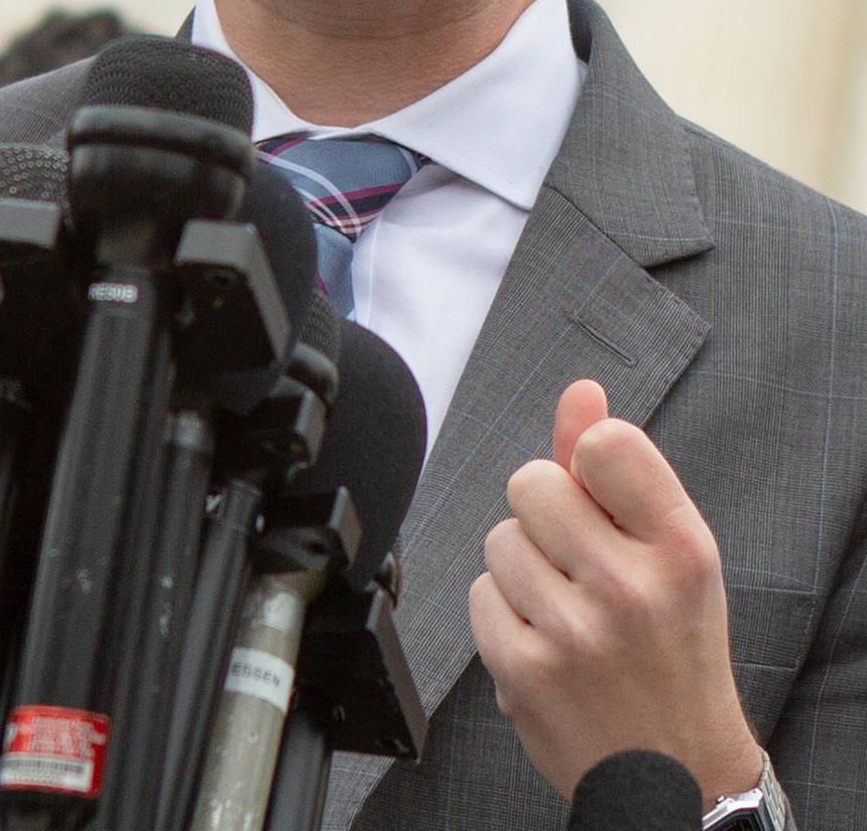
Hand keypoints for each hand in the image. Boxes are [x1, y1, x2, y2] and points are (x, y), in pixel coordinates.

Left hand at [469, 380, 761, 805]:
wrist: (677, 773)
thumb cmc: (672, 646)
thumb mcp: (671, 552)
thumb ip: (620, 468)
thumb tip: (581, 390)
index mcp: (682, 547)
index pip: (605, 442)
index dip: (587, 460)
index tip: (601, 494)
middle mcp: (632, 587)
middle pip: (532, 483)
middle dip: (546, 513)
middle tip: (582, 559)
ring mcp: (575, 634)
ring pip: (500, 539)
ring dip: (522, 565)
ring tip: (568, 606)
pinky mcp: (525, 673)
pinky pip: (480, 595)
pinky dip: (503, 612)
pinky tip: (544, 640)